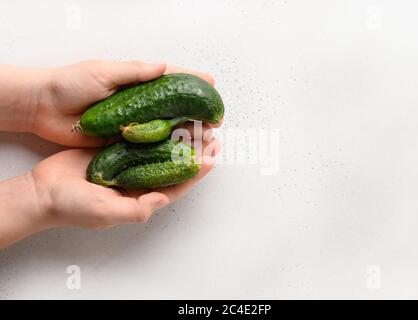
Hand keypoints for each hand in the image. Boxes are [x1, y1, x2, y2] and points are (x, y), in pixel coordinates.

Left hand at [3, 59, 215, 146]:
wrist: (45, 109)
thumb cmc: (70, 84)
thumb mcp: (102, 72)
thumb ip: (133, 72)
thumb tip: (163, 67)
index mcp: (135, 83)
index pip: (170, 80)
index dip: (191, 81)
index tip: (211, 83)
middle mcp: (138, 104)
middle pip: (174, 106)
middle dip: (196, 110)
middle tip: (214, 117)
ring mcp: (132, 123)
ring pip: (165, 127)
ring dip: (187, 130)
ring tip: (206, 135)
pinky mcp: (123, 142)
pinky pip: (148, 145)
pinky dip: (166, 147)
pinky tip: (181, 150)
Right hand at [28, 137, 219, 229]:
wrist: (43, 191)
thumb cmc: (72, 207)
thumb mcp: (105, 212)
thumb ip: (136, 209)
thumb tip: (164, 199)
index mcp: (142, 198)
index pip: (177, 185)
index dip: (196, 171)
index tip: (212, 155)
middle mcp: (140, 181)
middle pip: (173, 165)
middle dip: (194, 151)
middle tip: (211, 133)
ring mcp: (129, 165)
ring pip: (161, 150)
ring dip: (179, 138)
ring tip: (196, 123)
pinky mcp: (117, 151)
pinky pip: (142, 139)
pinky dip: (156, 130)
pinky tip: (167, 118)